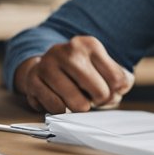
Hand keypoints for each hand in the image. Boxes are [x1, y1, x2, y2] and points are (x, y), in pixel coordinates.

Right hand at [13, 36, 133, 113]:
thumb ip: (120, 78)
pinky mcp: (33, 80)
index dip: (115, 92)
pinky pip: (57, 108)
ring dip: (80, 108)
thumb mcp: (102, 67)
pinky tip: (59, 99)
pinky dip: (61, 110)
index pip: (117, 80)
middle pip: (100, 93)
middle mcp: (68, 50)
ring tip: (76, 98)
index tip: (107, 90)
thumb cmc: (79, 71)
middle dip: (99, 102)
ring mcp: (48, 64)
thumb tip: (120, 88)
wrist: (44, 66)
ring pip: (78, 104)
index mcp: (89, 44)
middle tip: (92, 98)